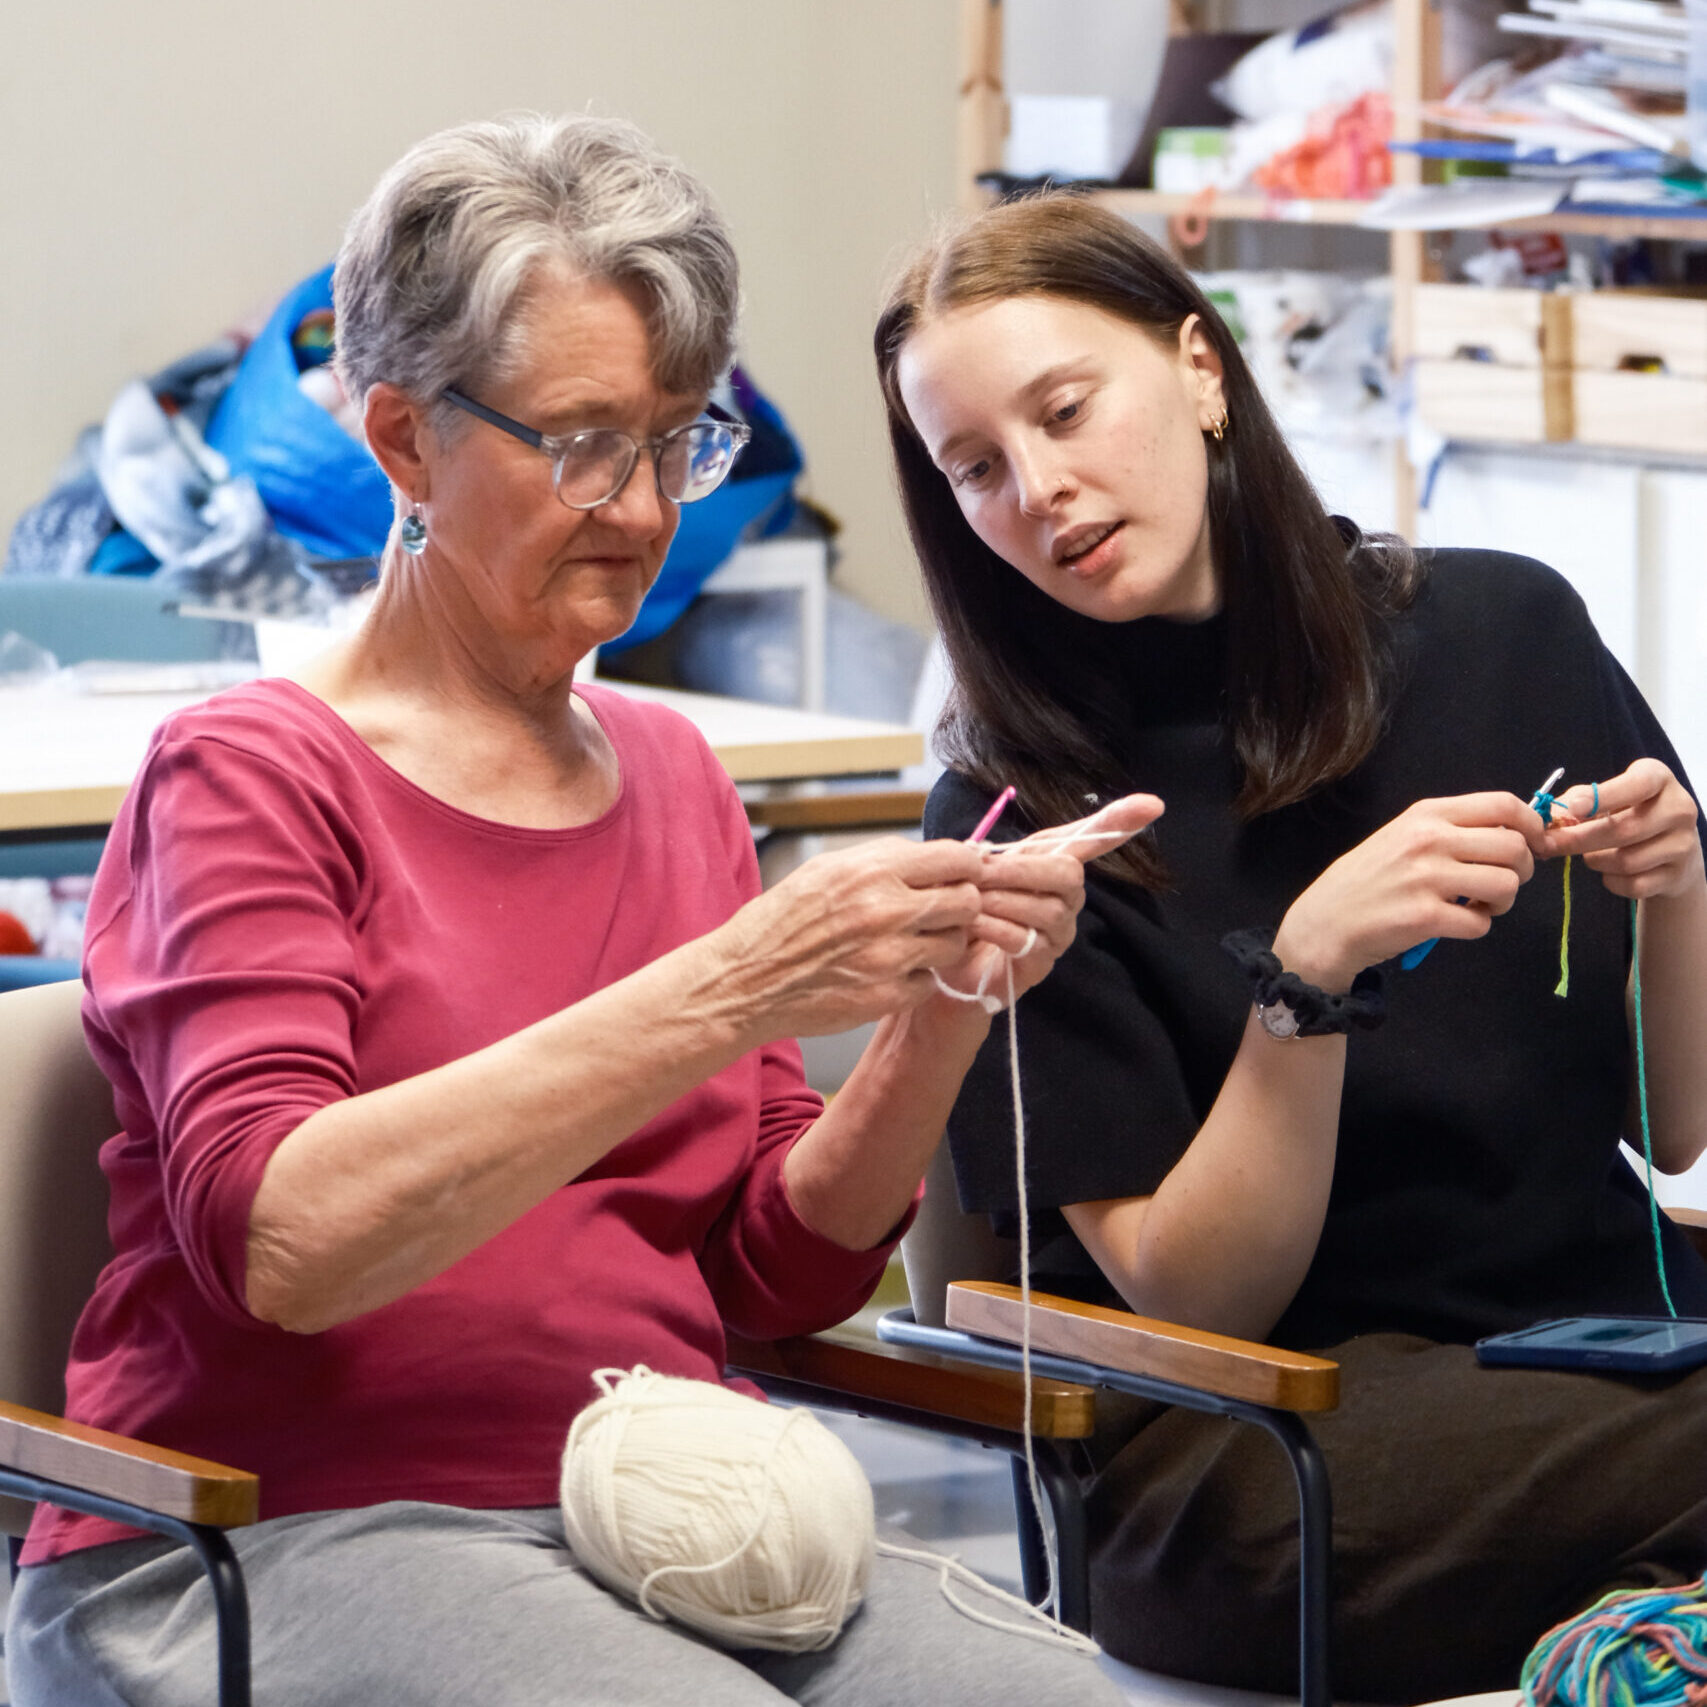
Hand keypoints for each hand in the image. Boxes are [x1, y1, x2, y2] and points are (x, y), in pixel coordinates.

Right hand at [714, 835, 987, 1037]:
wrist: (746, 979)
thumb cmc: (782, 921)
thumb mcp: (827, 869)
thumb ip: (883, 859)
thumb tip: (933, 856)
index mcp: (872, 871)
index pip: (955, 859)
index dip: (967, 866)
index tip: (964, 874)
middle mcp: (886, 911)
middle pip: (966, 902)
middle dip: (960, 905)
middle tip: (942, 911)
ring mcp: (890, 957)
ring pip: (954, 945)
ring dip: (940, 943)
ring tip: (911, 943)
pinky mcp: (887, 996)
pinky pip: (929, 981)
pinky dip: (916, 977)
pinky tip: (889, 972)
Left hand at [933, 793, 1165, 1008]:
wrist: (952, 961)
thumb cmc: (971, 909)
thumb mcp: (977, 872)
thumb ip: (986, 857)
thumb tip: (977, 850)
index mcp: (1054, 867)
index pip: (1093, 839)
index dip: (1120, 821)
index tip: (1154, 803)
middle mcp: (1067, 898)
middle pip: (1068, 874)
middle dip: (1021, 870)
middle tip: (980, 872)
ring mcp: (1060, 933)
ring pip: (1047, 909)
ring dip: (1001, 901)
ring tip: (971, 901)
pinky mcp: (1042, 964)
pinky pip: (1027, 939)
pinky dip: (995, 928)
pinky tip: (974, 925)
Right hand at [1275, 792, 1548, 989]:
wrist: (1324, 924)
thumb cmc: (1366, 880)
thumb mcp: (1402, 836)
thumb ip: (1450, 830)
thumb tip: (1512, 833)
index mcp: (1426, 814)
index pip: (1503, 804)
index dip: (1532, 825)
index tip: (1532, 845)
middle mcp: (1429, 839)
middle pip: (1514, 845)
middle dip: (1521, 869)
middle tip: (1500, 884)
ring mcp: (1427, 878)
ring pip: (1506, 884)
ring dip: (1502, 901)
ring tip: (1478, 906)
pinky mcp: (1426, 916)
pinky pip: (1482, 923)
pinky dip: (1477, 927)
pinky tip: (1454, 924)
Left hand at [1545, 759, 1704, 901]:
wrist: (1670, 849)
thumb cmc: (1628, 814)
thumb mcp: (1606, 798)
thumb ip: (1576, 801)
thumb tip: (1549, 820)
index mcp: (1659, 779)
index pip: (1637, 784)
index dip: (1602, 797)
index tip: (1573, 808)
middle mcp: (1678, 808)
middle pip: (1623, 830)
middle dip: (1578, 840)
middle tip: (1548, 845)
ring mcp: (1683, 843)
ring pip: (1626, 861)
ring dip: (1595, 861)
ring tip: (1591, 855)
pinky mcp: (1678, 874)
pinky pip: (1633, 885)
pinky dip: (1611, 881)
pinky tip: (1611, 871)